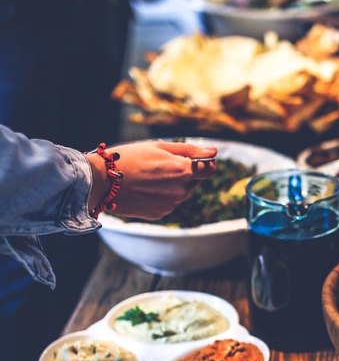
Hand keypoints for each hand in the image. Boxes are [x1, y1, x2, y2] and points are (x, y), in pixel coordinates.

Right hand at [86, 141, 216, 220]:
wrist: (102, 182)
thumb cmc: (129, 158)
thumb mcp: (159, 146)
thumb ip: (190, 150)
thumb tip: (214, 151)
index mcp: (183, 171)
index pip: (209, 169)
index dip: (204, 163)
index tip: (193, 158)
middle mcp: (181, 191)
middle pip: (193, 181)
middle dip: (183, 173)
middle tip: (158, 165)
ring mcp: (170, 205)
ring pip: (180, 193)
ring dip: (172, 185)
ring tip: (148, 177)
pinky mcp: (160, 214)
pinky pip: (168, 203)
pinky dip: (161, 196)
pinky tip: (144, 188)